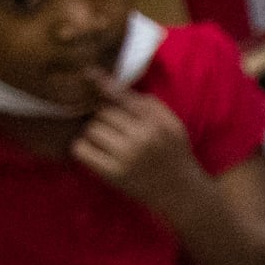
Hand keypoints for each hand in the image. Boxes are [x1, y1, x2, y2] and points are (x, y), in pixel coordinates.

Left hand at [72, 82, 208, 217]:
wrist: (182, 193)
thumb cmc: (176, 155)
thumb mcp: (174, 126)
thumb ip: (152, 106)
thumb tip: (119, 88)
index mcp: (158, 123)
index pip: (125, 98)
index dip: (105, 84)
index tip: (88, 71)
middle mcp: (142, 138)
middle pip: (103, 113)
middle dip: (102, 116)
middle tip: (109, 125)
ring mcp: (126, 156)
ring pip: (91, 130)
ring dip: (93, 132)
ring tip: (105, 140)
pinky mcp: (112, 173)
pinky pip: (82, 150)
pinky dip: (83, 148)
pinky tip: (94, 151)